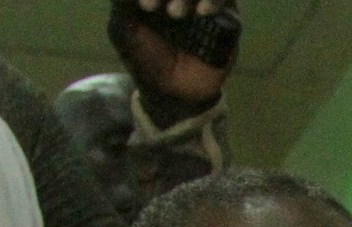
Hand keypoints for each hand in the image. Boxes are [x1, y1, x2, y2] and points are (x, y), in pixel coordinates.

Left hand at [115, 0, 235, 117]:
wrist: (174, 92)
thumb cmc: (145, 58)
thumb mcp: (123, 28)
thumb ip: (123, 2)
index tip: (145, 7)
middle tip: (155, 9)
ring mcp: (206, 3)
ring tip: (175, 14)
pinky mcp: (228, 19)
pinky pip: (228, 0)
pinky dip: (215, 0)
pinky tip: (204, 12)